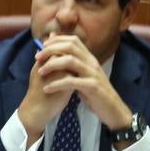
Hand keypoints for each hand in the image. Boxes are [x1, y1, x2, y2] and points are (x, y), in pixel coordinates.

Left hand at [17, 34, 131, 142]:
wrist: (113, 110)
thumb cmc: (94, 93)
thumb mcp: (84, 76)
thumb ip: (73, 64)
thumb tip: (57, 53)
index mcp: (90, 58)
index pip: (74, 40)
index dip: (57, 40)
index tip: (42, 46)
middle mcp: (92, 63)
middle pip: (70, 47)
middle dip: (51, 50)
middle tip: (37, 57)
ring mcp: (93, 74)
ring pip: (70, 61)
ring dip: (52, 64)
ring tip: (40, 72)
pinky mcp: (92, 87)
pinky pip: (72, 82)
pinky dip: (57, 84)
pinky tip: (47, 89)